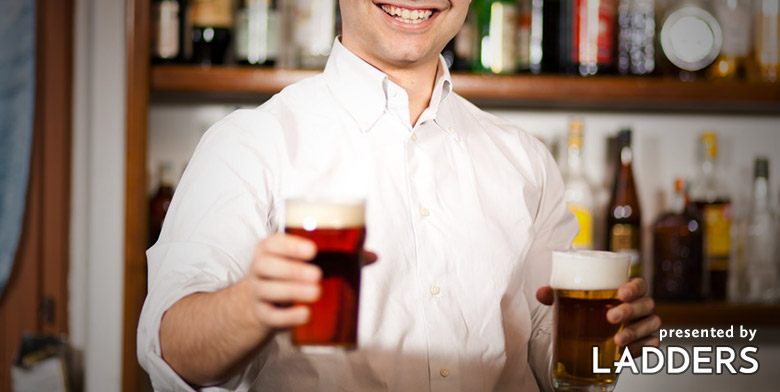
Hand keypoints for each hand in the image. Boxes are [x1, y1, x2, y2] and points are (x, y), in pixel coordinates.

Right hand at [243, 234, 378, 334]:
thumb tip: (372, 256)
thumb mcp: (306, 261)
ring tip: (316, 292)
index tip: (313, 250)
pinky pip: (271, 316)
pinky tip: (305, 315)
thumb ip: (337, 256)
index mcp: (270, 249)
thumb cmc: (290, 273)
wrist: (261, 302)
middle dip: (293, 270)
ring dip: (292, 291)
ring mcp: (258, 293)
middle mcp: (259, 268)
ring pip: (268, 291)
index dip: (291, 246)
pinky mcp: (262, 315)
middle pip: (268, 266)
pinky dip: (287, 317)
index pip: (274, 243)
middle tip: (318, 275)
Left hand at [536, 278, 661, 355]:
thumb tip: (542, 293)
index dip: (634, 287)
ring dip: (635, 332)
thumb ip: (556, 295)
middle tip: (611, 318)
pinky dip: (644, 347)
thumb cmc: (585, 311)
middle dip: (630, 311)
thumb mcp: (570, 301)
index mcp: (625, 291)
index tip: (620, 293)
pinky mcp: (643, 342)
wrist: (589, 336)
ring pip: (651, 324)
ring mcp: (643, 324)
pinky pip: (652, 344)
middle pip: (645, 304)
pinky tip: (629, 351)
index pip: (639, 284)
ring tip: (618, 341)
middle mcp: (638, 306)